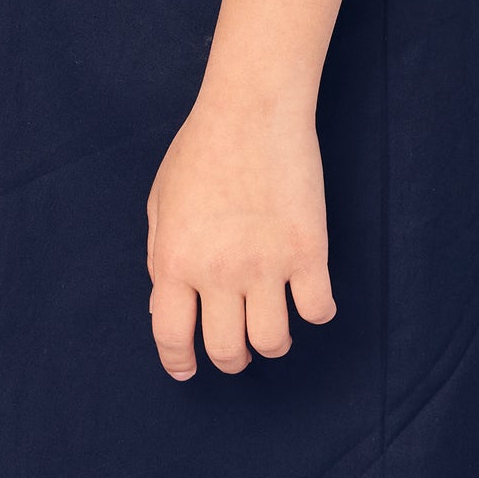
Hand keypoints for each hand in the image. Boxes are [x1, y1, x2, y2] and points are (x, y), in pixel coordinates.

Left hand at [145, 89, 335, 379]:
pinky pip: (318, 310)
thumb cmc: (201, 149)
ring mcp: (267, 264)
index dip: (178, 362)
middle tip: (236, 349)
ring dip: (271, 342)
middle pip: (227, 350)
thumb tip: (165, 307)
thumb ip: (161, 258)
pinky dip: (315, 311)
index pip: (172, 336)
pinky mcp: (309, 251)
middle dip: (230, 358)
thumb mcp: (160, 203)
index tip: (187, 369)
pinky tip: (308, 295)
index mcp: (175, 260)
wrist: (253, 108)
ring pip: (274, 341)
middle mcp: (220, 271)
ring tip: (270, 324)